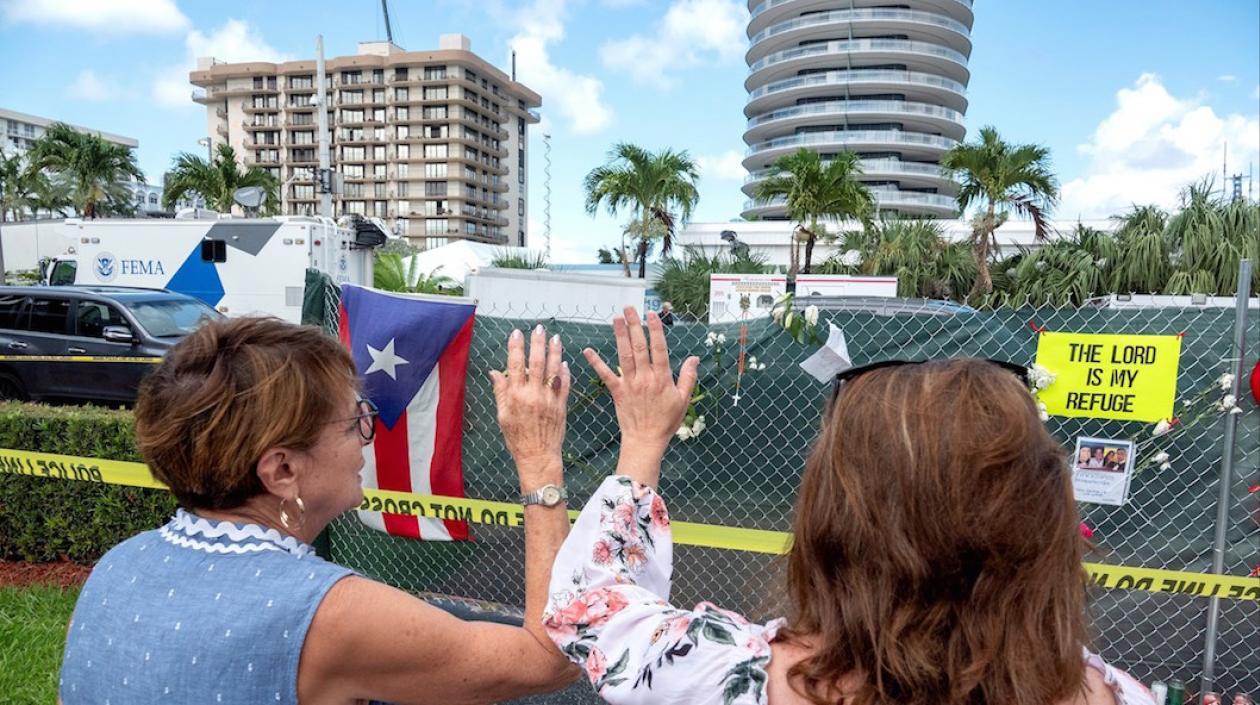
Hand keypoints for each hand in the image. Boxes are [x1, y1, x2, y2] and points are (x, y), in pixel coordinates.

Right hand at [489, 325, 569, 488]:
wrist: (538, 457)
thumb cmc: (517, 439)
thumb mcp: (503, 416)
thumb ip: (500, 392)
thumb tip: (494, 371)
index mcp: (516, 397)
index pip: (515, 365)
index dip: (516, 347)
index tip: (517, 333)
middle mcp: (533, 395)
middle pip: (536, 363)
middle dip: (537, 343)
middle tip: (539, 328)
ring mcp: (549, 400)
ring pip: (553, 370)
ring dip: (554, 352)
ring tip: (555, 338)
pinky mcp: (562, 406)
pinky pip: (565, 385)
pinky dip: (565, 372)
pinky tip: (564, 361)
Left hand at [583, 307, 698, 467]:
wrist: (646, 440)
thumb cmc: (666, 421)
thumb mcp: (683, 399)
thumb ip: (688, 377)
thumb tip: (694, 358)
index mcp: (662, 378)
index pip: (659, 349)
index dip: (655, 330)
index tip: (651, 314)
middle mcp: (645, 378)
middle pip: (639, 347)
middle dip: (634, 325)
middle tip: (629, 308)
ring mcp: (630, 384)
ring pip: (624, 356)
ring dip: (619, 336)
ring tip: (616, 318)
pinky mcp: (617, 392)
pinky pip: (606, 375)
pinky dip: (596, 363)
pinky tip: (588, 351)